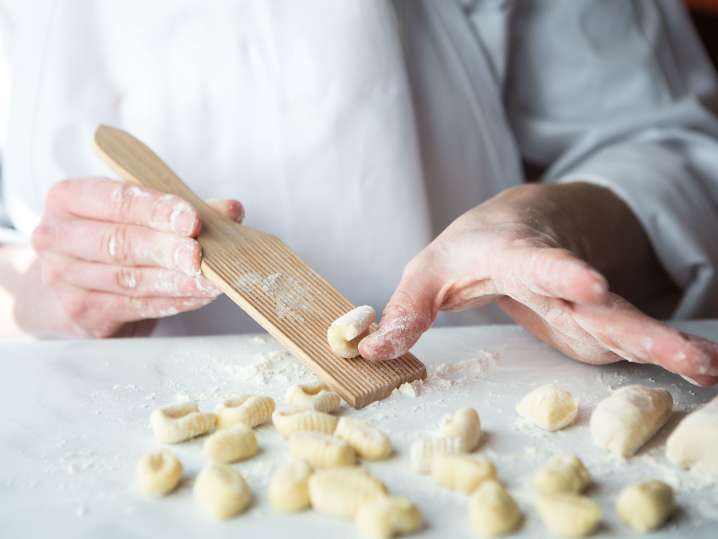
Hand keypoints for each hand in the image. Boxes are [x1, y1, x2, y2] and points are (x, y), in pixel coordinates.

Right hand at [30, 177, 243, 337]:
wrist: (67, 288)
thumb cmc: (109, 239)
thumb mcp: (139, 215)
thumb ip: (184, 210)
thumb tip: (231, 210)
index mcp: (69, 199)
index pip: (116, 200)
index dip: (157, 210)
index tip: (192, 219)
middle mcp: (57, 236)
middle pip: (119, 243)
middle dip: (167, 250)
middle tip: (200, 255)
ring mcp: (63, 277)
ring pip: (128, 279)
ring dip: (176, 281)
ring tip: (210, 280)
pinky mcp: (80, 312)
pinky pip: (134, 306)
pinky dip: (172, 301)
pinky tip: (198, 296)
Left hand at [359, 183, 717, 385]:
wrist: (521, 225)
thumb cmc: (472, 245)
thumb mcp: (428, 269)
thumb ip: (404, 310)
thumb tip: (369, 351)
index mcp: (516, 254)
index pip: (540, 262)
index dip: (564, 274)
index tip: (590, 284)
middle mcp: (560, 278)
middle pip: (600, 304)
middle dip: (641, 329)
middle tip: (683, 354)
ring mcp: (583, 303)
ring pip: (626, 324)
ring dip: (666, 346)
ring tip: (708, 366)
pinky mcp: (592, 324)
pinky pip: (627, 342)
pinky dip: (663, 355)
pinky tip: (705, 369)